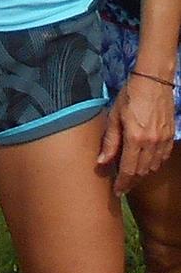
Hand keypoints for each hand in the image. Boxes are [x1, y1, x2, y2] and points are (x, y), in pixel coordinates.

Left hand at [97, 75, 174, 195]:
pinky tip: (145, 161)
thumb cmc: (130, 95)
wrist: (153, 81)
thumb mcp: (114, 116)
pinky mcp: (170, 136)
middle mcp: (151, 143)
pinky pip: (162, 158)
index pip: (128, 170)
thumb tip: (102, 162)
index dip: (122, 183)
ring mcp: (163, 141)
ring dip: (141, 172)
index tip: (117, 191)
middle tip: (122, 185)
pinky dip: (153, 163)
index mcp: (135, 139)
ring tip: (131, 173)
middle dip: (131, 181)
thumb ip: (110, 141)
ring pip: (152, 167)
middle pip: (141, 172)